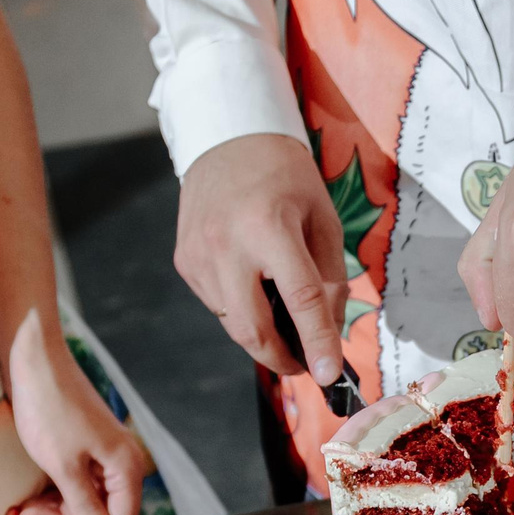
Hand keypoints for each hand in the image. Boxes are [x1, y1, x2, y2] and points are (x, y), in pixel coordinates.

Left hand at [5, 311, 151, 514]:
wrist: (36, 359)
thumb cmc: (51, 408)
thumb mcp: (64, 467)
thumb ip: (85, 508)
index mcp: (126, 467)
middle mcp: (122, 462)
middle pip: (104, 511)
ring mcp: (104, 454)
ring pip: (88, 498)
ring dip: (57, 510)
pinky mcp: (86, 447)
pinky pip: (78, 481)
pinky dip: (57, 493)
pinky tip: (33, 501)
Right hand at [175, 133, 348, 383]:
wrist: (228, 138)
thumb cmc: (285, 177)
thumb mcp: (322, 219)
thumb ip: (329, 279)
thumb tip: (327, 336)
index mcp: (269, 227)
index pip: (299, 300)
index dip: (316, 342)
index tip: (328, 376)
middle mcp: (226, 244)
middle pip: (252, 330)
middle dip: (280, 358)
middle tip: (302, 363)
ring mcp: (198, 255)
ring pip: (233, 322)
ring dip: (262, 329)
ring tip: (278, 302)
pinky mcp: (184, 261)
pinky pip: (218, 304)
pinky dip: (241, 306)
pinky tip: (250, 277)